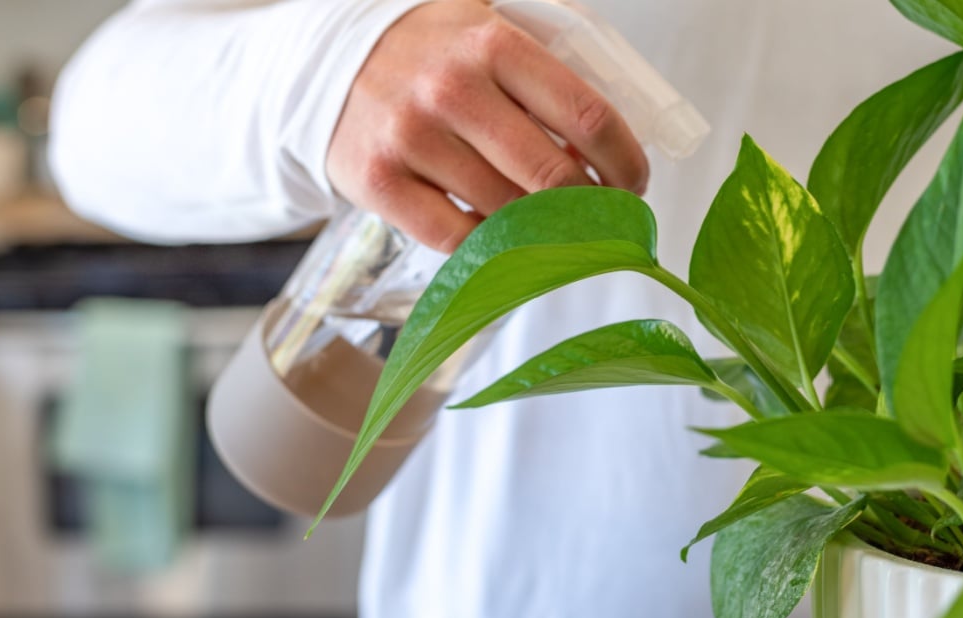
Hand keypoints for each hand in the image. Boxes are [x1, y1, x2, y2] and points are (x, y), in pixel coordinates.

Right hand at [326, 0, 649, 251]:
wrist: (327, 62)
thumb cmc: (431, 52)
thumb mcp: (491, 26)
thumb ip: (553, 60)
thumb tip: (622, 127)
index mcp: (493, 43)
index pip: (587, 115)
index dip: (625, 161)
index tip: (634, 183)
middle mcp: (451, 89)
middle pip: (554, 176)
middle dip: (595, 208)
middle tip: (605, 218)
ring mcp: (411, 138)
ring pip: (509, 214)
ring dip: (547, 232)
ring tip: (559, 229)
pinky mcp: (379, 183)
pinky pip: (458, 239)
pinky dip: (491, 247)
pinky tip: (504, 234)